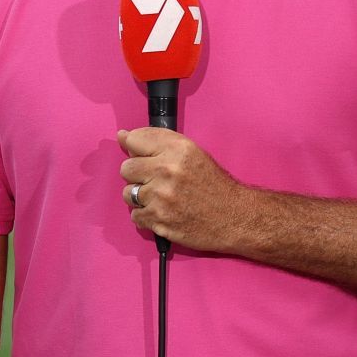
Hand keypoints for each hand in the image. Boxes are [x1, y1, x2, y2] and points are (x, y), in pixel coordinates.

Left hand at [117, 127, 249, 251]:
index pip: (134, 140)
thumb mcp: (192, 152)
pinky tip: (163, 212)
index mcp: (177, 149)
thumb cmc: (212, 184)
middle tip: (155, 180)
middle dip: (137, 175)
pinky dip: (146, 216)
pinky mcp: (159, 220)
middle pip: (126, 168)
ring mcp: (161, 197)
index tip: (141, 155)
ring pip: (127, 193)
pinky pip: (135, 215)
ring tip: (161, 198)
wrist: (234, 217)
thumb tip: (122, 136)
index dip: (135, 148)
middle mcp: (167, 170)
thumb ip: (157, 142)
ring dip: (140, 197)